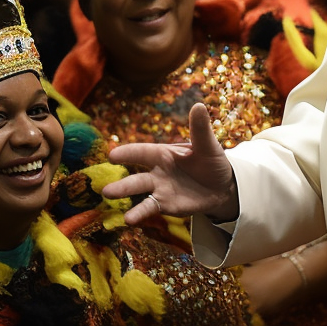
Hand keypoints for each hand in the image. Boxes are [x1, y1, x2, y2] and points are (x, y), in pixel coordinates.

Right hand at [103, 103, 238, 224]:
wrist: (221, 186)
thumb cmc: (211, 161)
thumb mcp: (208, 146)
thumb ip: (200, 129)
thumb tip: (198, 105)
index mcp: (164, 154)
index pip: (143, 152)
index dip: (128, 153)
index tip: (112, 155)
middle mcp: (157, 171)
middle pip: (137, 177)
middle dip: (122, 183)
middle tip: (104, 188)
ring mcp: (159, 189)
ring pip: (139, 192)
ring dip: (125, 196)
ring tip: (110, 199)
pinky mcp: (164, 204)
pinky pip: (149, 207)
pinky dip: (138, 213)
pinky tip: (128, 220)